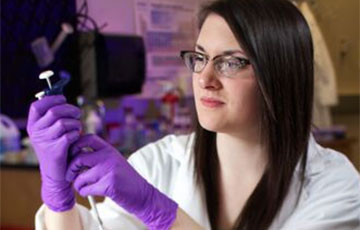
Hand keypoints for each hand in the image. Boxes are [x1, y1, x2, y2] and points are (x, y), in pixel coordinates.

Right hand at [27, 95, 81, 211]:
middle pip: (54, 111)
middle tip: (77, 113)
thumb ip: (53, 117)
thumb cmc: (56, 148)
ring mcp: (45, 141)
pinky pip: (70, 135)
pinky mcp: (56, 150)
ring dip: (75, 123)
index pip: (37, 106)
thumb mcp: (49, 132)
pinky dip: (77, 134)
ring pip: (64, 123)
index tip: (63, 99)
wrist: (55, 173)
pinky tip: (77, 137)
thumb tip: (63, 99)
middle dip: (70, 109)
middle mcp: (36, 133)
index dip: (51, 99)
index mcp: (33, 126)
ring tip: (78, 128)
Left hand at [66, 134, 177, 229]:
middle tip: (70, 176)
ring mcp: (109, 170)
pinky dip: (84, 193)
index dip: (75, 145)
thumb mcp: (114, 162)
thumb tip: (73, 154)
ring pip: (80, 177)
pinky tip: (90, 193)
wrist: (143, 194)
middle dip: (70, 169)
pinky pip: (86, 189)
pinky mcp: (109, 185)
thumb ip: (99, 156)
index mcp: (109, 150)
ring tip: (82, 187)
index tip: (72, 156)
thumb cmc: (125, 180)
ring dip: (77, 184)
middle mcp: (109, 157)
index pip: (88, 138)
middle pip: (78, 158)